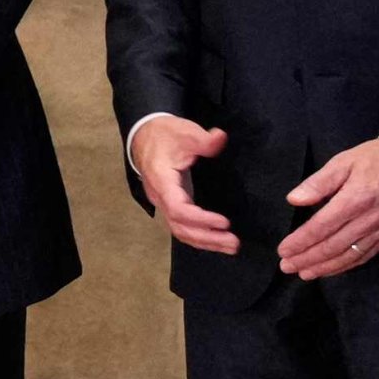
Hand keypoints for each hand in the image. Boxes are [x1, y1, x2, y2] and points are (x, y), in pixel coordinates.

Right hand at [130, 116, 240, 254]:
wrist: (144, 137)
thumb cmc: (164, 135)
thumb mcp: (184, 131)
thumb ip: (203, 139)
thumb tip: (220, 138)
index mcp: (162, 180)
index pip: (177, 208)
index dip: (200, 219)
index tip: (224, 222)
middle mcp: (160, 197)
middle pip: (180, 226)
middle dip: (207, 237)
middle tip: (234, 242)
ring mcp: (164, 204)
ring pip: (181, 231)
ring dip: (205, 241)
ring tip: (231, 246)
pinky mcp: (171, 205)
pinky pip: (183, 227)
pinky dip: (200, 237)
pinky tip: (217, 242)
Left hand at [278, 137, 378, 281]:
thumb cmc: (376, 159)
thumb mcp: (343, 162)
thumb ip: (318, 183)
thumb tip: (293, 200)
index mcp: (354, 200)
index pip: (320, 228)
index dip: (300, 242)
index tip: (283, 250)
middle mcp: (367, 221)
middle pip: (332, 247)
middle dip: (307, 259)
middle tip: (287, 267)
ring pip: (348, 256)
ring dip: (324, 268)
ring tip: (304, 274)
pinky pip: (365, 256)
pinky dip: (346, 266)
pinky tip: (332, 269)